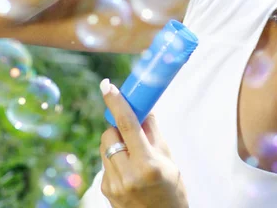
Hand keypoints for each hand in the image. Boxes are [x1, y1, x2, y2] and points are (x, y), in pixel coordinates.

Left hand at [99, 79, 186, 207]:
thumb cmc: (172, 190)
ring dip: (116, 142)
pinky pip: (105, 162)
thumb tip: (145, 107)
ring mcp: (113, 184)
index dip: (116, 103)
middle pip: (110, 134)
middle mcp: (127, 174)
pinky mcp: (105, 190)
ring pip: (105, 147)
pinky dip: (115, 158)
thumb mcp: (169, 159)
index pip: (127, 126)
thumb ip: (153, 133)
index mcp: (147, 164)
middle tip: (130, 127)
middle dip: (117, 126)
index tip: (107, 86)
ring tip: (133, 153)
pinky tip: (129, 169)